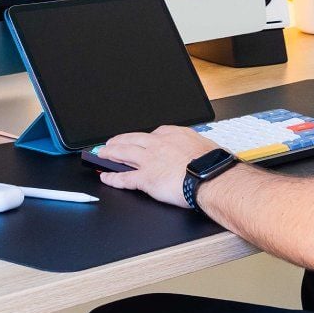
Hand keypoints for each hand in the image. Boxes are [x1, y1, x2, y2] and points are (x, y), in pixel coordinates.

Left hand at [92, 125, 216, 208]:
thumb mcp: (203, 146)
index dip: (141, 139)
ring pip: (123, 153)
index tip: (137, 140)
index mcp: (172, 135)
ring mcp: (149, 161)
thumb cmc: (212, 164)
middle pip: (131, 140)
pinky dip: (112, 177)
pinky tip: (105, 177)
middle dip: (118, 141)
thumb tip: (197, 152)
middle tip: (109, 143)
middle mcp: (158, 145)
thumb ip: (193, 147)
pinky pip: (124, 177)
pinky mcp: (145, 178)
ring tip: (101, 154)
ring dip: (109, 153)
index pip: (151, 134)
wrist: (210, 177)